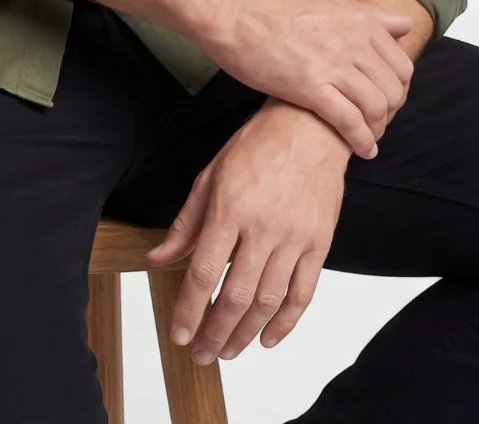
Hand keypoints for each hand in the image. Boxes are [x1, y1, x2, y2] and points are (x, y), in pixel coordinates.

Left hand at [144, 99, 349, 363]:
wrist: (311, 126)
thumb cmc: (258, 145)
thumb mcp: (212, 176)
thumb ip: (186, 223)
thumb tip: (159, 257)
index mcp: (230, 208)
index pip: (204, 272)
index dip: (189, 309)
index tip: (179, 334)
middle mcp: (262, 227)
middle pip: (235, 296)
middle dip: (214, 332)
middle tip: (202, 353)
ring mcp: (294, 237)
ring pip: (268, 301)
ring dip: (245, 333)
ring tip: (229, 350)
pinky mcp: (319, 242)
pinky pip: (303, 293)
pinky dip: (286, 322)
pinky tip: (268, 338)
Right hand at [194, 0, 414, 158]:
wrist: (233, 10)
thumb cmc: (272, 3)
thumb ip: (367, 15)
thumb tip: (402, 25)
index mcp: (359, 19)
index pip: (401, 64)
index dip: (399, 88)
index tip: (388, 98)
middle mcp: (353, 41)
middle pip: (393, 89)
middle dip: (390, 111)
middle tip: (378, 121)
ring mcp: (333, 64)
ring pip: (376, 107)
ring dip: (377, 128)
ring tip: (369, 137)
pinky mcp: (310, 87)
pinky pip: (349, 121)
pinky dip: (360, 140)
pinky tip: (361, 149)